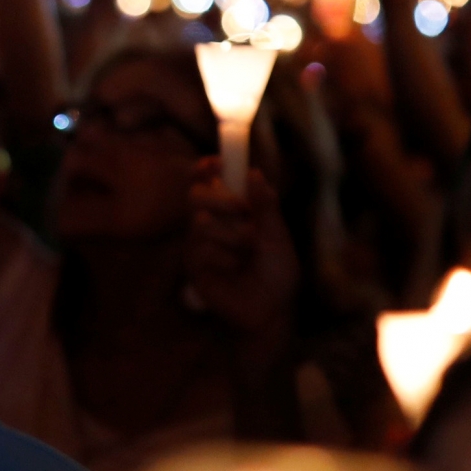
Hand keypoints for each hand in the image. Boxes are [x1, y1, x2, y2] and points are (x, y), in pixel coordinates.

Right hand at [183, 158, 298, 358]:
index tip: (213, 162)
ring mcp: (199, 244)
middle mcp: (212, 224)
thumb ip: (265, 206)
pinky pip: (199, 248)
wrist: (270, 309)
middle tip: (242, 211)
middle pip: (196, 195)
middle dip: (221, 199)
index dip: (206, 169)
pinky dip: (221, 256)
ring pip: (200, 221)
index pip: (210, 183)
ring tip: (246, 252)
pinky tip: (231, 269)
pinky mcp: (192, 264)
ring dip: (230, 235)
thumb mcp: (277, 235)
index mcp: (232, 213)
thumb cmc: (277, 273)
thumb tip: (254, 172)